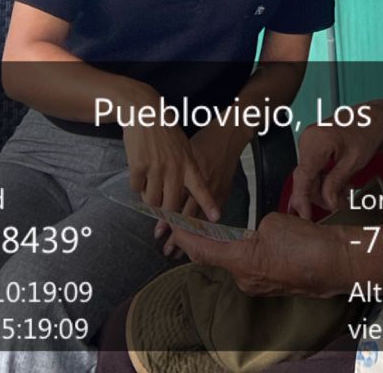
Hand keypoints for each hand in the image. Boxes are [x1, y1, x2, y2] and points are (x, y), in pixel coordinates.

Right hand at [123, 121, 218, 219]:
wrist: (144, 111)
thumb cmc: (165, 129)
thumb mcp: (183, 146)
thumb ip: (185, 169)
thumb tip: (181, 194)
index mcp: (187, 162)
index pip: (200, 187)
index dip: (208, 203)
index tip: (216, 217)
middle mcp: (174, 167)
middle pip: (170, 205)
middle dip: (165, 214)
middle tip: (161, 213)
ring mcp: (156, 167)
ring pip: (151, 201)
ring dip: (148, 196)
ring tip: (149, 182)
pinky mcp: (139, 166)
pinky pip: (136, 188)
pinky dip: (136, 183)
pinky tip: (139, 169)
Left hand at [155, 121, 243, 253]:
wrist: (228, 134)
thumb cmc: (203, 140)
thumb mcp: (183, 150)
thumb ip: (171, 170)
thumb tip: (154, 187)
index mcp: (187, 170)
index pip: (174, 199)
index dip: (166, 217)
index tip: (158, 231)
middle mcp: (200, 182)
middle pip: (185, 212)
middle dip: (176, 232)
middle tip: (166, 247)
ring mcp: (213, 188)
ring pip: (198, 216)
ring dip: (188, 233)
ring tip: (179, 249)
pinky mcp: (223, 190)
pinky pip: (212, 212)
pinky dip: (204, 225)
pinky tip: (199, 237)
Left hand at [164, 211, 354, 296]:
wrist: (337, 263)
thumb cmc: (307, 243)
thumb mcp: (272, 222)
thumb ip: (253, 228)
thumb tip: (253, 234)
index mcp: (242, 264)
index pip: (202, 251)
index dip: (184, 237)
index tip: (171, 224)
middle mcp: (246, 279)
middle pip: (215, 256)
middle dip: (202, 238)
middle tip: (191, 219)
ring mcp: (260, 284)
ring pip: (235, 260)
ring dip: (225, 244)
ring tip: (217, 224)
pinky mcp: (274, 283)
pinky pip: (252, 264)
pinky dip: (244, 250)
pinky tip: (250, 237)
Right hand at [289, 113, 382, 218]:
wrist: (371, 118)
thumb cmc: (366, 132)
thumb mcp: (354, 161)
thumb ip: (337, 182)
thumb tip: (327, 203)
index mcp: (315, 141)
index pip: (302, 177)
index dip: (302, 200)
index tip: (305, 218)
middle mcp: (307, 140)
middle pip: (306, 180)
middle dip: (323, 196)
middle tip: (342, 203)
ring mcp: (308, 143)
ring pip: (310, 178)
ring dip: (326, 189)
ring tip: (345, 191)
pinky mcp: (312, 147)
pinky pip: (313, 171)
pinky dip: (325, 180)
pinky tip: (340, 183)